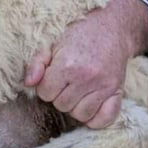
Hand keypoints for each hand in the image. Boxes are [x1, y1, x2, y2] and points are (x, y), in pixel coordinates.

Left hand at [24, 0, 147, 128]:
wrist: (111, 28)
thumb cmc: (79, 35)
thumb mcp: (53, 43)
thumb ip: (37, 63)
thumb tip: (29, 83)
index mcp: (67, 65)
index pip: (45, 93)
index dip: (46, 87)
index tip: (53, 78)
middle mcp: (86, 78)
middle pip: (62, 105)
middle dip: (60, 96)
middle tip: (66, 83)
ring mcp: (104, 86)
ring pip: (81, 115)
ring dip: (76, 107)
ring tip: (77, 92)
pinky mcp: (118, 91)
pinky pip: (104, 119)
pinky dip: (96, 118)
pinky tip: (90, 106)